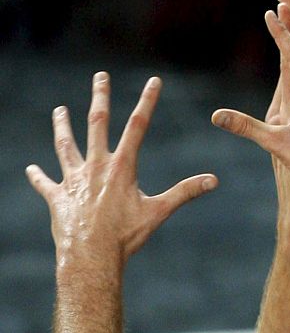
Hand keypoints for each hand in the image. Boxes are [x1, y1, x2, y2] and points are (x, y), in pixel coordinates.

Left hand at [26, 72, 216, 266]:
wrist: (91, 256)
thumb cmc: (126, 235)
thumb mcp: (159, 212)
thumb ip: (185, 192)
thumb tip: (214, 180)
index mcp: (122, 167)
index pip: (138, 126)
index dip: (148, 101)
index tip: (154, 81)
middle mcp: (96, 167)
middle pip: (97, 124)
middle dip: (100, 98)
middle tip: (100, 77)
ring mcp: (74, 180)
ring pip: (66, 146)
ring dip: (62, 127)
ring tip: (59, 111)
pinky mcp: (58, 197)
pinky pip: (46, 183)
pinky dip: (39, 176)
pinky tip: (32, 170)